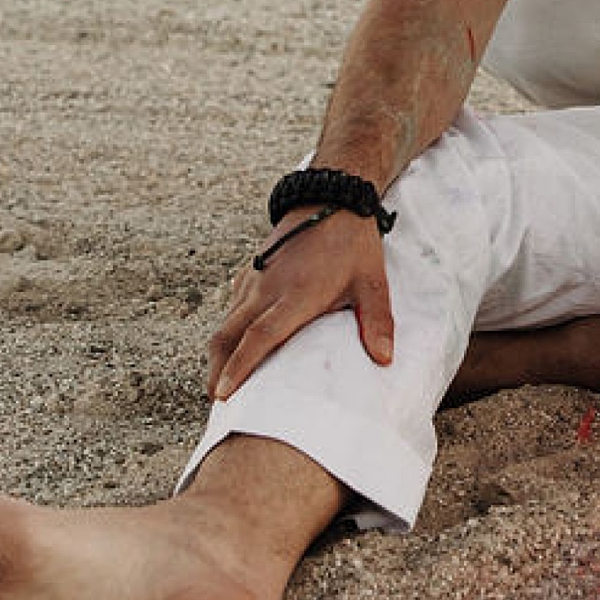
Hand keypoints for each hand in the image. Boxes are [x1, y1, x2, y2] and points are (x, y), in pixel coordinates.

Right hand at [206, 208, 394, 401]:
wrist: (331, 197)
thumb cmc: (353, 243)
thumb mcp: (372, 282)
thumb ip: (377, 321)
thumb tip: (384, 360)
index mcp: (297, 294)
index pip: (260, 336)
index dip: (240, 367)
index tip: (222, 394)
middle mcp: (268, 288)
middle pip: (229, 334)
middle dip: (217, 369)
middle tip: (215, 401)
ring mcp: (256, 278)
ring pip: (226, 321)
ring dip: (220, 352)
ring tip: (221, 383)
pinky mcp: (251, 271)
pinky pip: (232, 306)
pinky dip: (227, 330)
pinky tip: (233, 348)